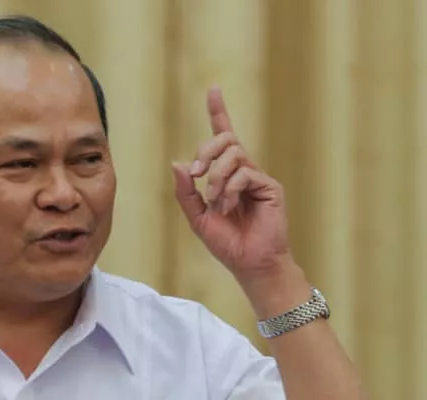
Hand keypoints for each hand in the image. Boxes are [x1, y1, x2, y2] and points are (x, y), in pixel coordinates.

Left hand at [172, 86, 292, 280]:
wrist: (250, 264)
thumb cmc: (226, 243)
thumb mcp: (197, 217)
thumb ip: (186, 192)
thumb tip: (177, 163)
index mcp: (226, 175)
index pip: (223, 136)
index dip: (218, 111)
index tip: (214, 89)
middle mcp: (243, 171)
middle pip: (225, 139)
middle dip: (206, 151)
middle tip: (196, 174)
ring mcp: (258, 178)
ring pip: (234, 153)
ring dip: (217, 176)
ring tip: (216, 200)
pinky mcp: (270, 187)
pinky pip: (245, 173)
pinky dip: (230, 189)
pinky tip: (228, 206)